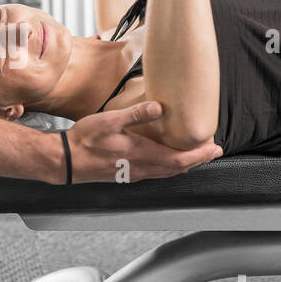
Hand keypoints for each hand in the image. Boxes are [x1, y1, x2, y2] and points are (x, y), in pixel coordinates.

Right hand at [64, 100, 221, 183]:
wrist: (66, 160)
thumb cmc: (85, 140)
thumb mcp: (110, 121)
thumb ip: (136, 114)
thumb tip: (160, 107)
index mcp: (140, 154)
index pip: (178, 159)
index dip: (199, 155)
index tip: (215, 149)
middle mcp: (140, 168)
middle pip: (176, 168)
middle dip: (197, 160)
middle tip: (212, 152)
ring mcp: (133, 173)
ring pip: (166, 173)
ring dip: (184, 164)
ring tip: (196, 156)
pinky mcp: (125, 174)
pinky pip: (155, 173)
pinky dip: (168, 167)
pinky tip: (167, 160)